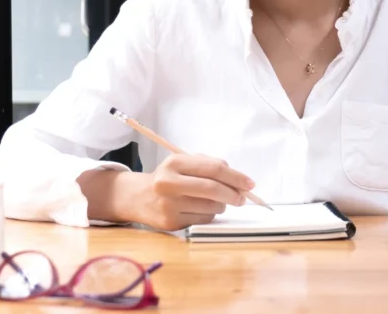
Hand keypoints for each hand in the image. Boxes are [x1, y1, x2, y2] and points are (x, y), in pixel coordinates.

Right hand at [134, 153, 254, 230]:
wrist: (137, 197)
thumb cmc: (168, 178)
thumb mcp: (183, 164)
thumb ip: (209, 165)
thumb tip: (238, 180)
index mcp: (174, 163)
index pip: (213, 168)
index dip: (235, 176)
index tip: (250, 183)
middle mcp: (168, 183)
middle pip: (212, 189)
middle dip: (233, 194)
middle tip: (242, 198)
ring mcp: (168, 204)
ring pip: (210, 207)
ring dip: (221, 205)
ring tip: (216, 201)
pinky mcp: (170, 223)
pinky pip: (202, 220)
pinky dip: (208, 215)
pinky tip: (199, 209)